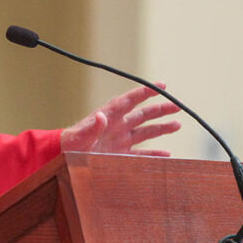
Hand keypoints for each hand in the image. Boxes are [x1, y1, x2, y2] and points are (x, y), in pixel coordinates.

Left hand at [60, 83, 180, 155]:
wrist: (64, 157)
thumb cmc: (70, 145)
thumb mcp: (80, 136)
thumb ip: (92, 127)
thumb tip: (101, 116)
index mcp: (109, 116)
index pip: (130, 100)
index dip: (145, 92)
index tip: (162, 85)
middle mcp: (118, 126)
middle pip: (143, 115)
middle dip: (160, 110)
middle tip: (178, 105)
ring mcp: (120, 140)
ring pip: (145, 132)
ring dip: (161, 128)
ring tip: (177, 125)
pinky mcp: (120, 154)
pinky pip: (141, 154)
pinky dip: (154, 154)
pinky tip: (166, 154)